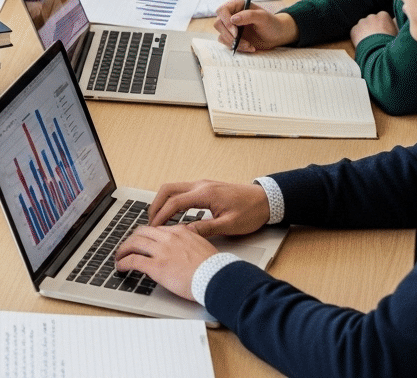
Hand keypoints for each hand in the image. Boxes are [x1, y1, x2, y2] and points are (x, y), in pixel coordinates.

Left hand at [114, 225, 218, 300]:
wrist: (217, 278)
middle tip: (127, 247)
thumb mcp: (202, 246)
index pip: (157, 229)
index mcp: (180, 232)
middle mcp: (169, 238)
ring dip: (123, 250)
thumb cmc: (214, 268)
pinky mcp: (156, 266)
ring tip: (119, 256)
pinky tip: (121, 266)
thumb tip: (183, 248)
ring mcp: (161, 251)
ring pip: (133, 243)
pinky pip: (133, 260)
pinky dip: (123, 262)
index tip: (143, 241)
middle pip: (141, 232)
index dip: (146, 236)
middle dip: (131, 239)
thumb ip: (189, 243)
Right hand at [149, 180, 270, 237]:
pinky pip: (181, 191)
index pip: (174, 202)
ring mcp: (202, 184)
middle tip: (150, 222)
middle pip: (168, 189)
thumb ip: (205, 229)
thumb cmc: (251, 212)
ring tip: (158, 219)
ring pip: (173, 188)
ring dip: (162, 201)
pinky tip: (173, 214)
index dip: (161, 215)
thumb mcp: (230, 225)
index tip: (153, 228)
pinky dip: (172, 200)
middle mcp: (201, 185)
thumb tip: (185, 233)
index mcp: (205, 194)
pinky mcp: (205, 188)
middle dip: (155, 205)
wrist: (266, 200)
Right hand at [214, 0, 297, 51]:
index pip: (222, 10)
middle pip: (218, 24)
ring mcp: (230, 26)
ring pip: (221, 35)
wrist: (276, 36)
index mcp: (237, 5)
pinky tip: (249, 47)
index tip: (236, 32)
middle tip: (241, 40)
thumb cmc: (271, 23)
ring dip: (234, 43)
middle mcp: (231, 14)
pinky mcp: (232, 37)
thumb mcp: (263, 17)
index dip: (226, 21)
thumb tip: (233, 19)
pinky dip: (237, 47)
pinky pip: (227, 43)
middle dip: (229, 35)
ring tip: (249, 45)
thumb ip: (249, 15)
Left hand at [350, 11, 396, 45]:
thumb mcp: (397, 32)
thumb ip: (394, 24)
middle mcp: (371, 16)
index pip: (382, 18)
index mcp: (383, 15)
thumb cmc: (390, 43)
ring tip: (370, 42)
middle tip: (376, 38)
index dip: (383, 26)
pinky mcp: (354, 29)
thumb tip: (395, 21)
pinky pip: (356, 31)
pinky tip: (364, 43)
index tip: (384, 33)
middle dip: (373, 27)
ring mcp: (361, 22)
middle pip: (372, 20)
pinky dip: (358, 36)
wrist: (378, 51)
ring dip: (365, 31)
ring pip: (363, 25)